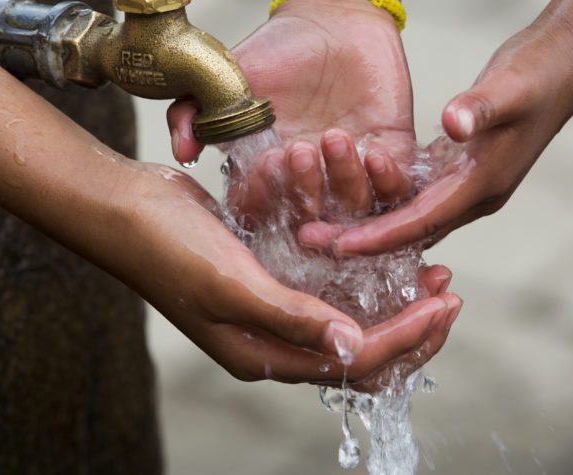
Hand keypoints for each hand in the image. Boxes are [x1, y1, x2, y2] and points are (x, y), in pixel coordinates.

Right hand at [121, 160, 460, 383]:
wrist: (124, 208)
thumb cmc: (167, 246)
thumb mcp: (231, 282)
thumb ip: (293, 318)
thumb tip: (355, 350)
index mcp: (261, 355)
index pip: (354, 364)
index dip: (406, 337)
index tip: (444, 302)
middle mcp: (269, 340)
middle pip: (359, 351)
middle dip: (410, 325)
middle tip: (447, 290)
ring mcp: (266, 310)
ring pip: (346, 317)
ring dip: (390, 298)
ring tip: (427, 269)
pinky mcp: (264, 278)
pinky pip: (324, 287)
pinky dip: (357, 273)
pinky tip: (379, 248)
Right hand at [168, 0, 416, 230]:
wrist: (334, 20)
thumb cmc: (278, 50)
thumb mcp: (225, 76)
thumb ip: (192, 110)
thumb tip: (182, 152)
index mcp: (268, 174)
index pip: (261, 212)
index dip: (262, 197)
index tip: (264, 161)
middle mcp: (310, 184)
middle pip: (308, 221)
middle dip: (303, 192)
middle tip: (298, 150)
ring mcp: (352, 174)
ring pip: (353, 211)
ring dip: (344, 182)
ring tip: (333, 137)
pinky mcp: (393, 156)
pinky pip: (398, 190)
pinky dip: (387, 181)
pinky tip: (373, 152)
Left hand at [324, 24, 572, 254]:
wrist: (562, 65)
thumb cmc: (535, 75)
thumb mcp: (507, 88)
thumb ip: (479, 107)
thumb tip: (453, 123)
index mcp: (482, 184)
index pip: (421, 221)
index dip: (378, 236)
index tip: (336, 244)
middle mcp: (473, 195)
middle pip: (409, 230)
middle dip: (360, 239)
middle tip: (307, 241)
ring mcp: (466, 184)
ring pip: (409, 217)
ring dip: (366, 222)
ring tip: (315, 223)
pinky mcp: (457, 169)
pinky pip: (414, 195)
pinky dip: (381, 199)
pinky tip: (343, 195)